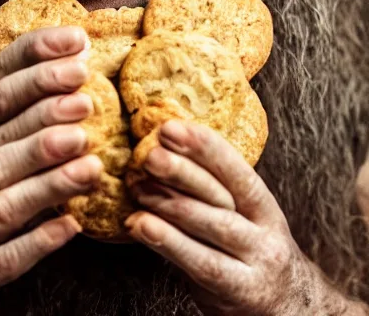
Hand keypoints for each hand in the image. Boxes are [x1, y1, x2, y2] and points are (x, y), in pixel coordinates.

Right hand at [0, 27, 102, 315]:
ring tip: (89, 161)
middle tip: (84, 101)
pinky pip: (0, 262)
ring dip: (46, 180)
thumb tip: (68, 89)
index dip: (31, 64)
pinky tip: (70, 225)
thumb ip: (3, 132)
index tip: (73, 45)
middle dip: (41, 120)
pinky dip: (36, 243)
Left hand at [125, 120, 328, 315]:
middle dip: (183, 172)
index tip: (171, 128)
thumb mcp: (242, 218)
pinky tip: (141, 226)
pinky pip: (201, 264)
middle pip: (222, 197)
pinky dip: (169, 243)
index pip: (236, 171)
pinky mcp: (238, 291)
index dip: (205, 147)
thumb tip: (162, 151)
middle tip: (150, 154)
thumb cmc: (248, 252)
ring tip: (138, 187)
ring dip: (170, 205)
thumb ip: (211, 192)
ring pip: (212, 228)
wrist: (288, 309)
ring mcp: (254, 263)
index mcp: (262, 205)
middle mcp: (264, 231)